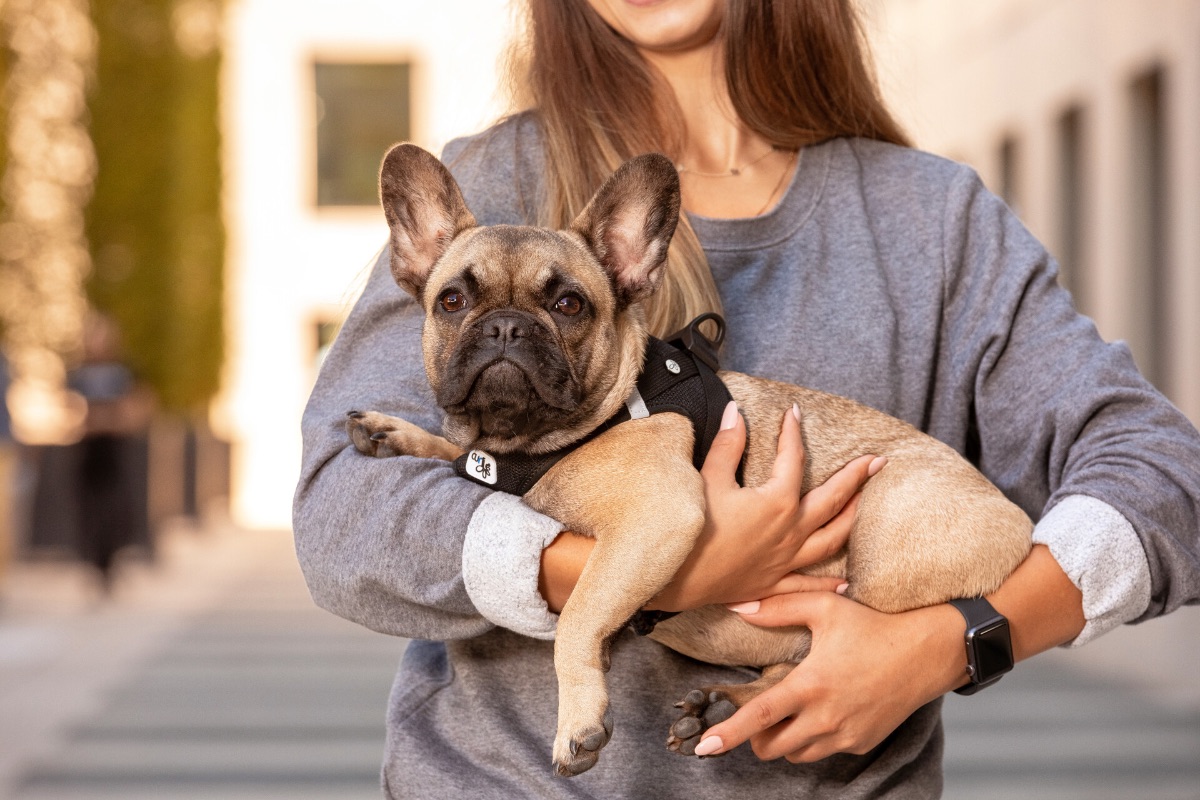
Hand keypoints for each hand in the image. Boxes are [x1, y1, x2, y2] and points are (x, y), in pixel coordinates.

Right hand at [647, 402, 883, 610]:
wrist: (676, 577)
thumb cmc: (692, 529)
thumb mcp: (708, 480)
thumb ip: (729, 446)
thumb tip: (737, 413)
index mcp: (776, 502)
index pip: (793, 459)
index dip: (793, 432)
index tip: (794, 414)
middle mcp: (790, 531)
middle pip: (832, 500)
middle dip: (856, 478)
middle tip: (877, 462)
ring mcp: (785, 560)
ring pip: (831, 540)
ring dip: (850, 520)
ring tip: (862, 506)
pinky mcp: (773, 583)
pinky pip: (809, 584)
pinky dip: (830, 583)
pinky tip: (846, 582)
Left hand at [692, 591, 966, 761]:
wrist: (927, 652)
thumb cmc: (875, 625)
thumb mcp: (825, 607)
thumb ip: (778, 607)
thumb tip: (738, 606)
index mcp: (811, 685)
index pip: (759, 716)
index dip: (728, 733)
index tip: (705, 747)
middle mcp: (826, 717)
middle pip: (771, 747)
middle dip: (755, 737)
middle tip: (760, 712)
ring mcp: (845, 734)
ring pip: (796, 754)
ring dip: (784, 739)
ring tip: (790, 710)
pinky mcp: (861, 743)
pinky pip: (824, 750)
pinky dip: (813, 738)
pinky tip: (823, 710)